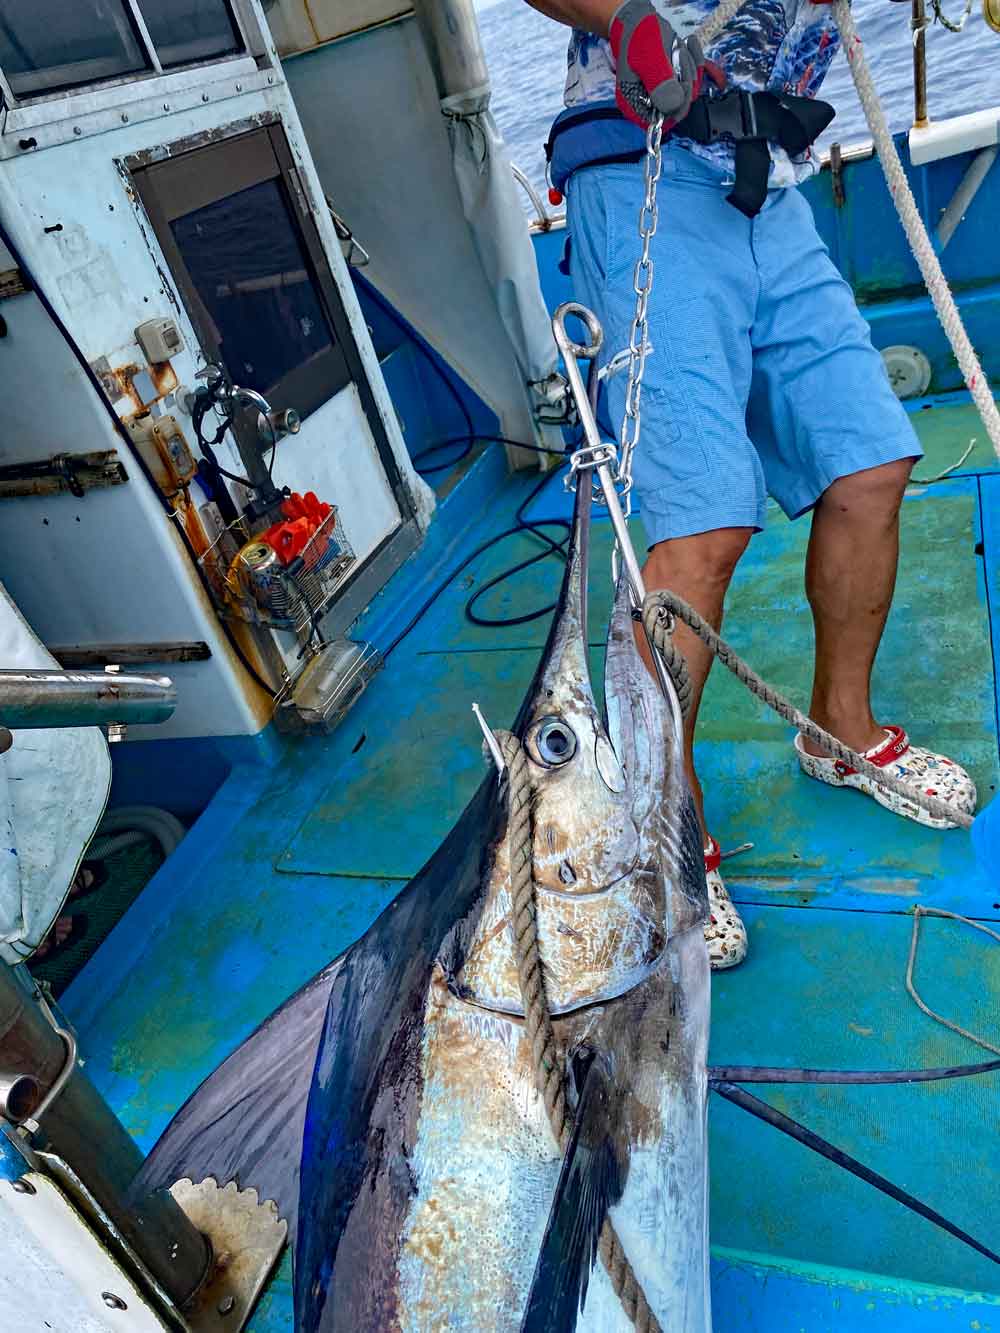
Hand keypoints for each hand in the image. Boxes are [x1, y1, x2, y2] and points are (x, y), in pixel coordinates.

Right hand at [609, 0, 721, 128]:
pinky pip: (694, 78)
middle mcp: (650, 104)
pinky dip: (694, 59)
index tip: (681, 83)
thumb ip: (660, 83)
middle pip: (679, 106)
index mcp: (635, 106)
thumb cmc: (639, 38)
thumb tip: (674, 105)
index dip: (676, 106)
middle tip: (676, 56)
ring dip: (689, 66)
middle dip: (684, 79)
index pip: (662, 123)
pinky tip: (686, 46)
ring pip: (689, 91)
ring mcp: (663, 95)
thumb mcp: (648, 59)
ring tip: (676, 48)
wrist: (640, 22)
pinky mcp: (675, 84)